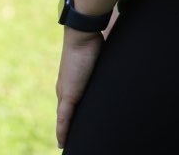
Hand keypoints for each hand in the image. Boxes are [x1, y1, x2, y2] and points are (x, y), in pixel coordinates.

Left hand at [55, 28, 103, 148]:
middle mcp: (66, 90)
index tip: (72, 133)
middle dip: (68, 130)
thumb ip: (101, 70)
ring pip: (64, 120)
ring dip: (65, 133)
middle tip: (69, 144)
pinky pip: (64, 118)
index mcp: (71, 84)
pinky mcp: (68, 94)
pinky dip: (63, 131)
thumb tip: (116, 69)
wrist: (83, 35)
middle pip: (66, 116)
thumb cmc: (92, 44)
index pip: (69, 108)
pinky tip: (62, 142)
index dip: (71, 121)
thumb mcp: (99, 62)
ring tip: (67, 145)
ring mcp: (66, 93)